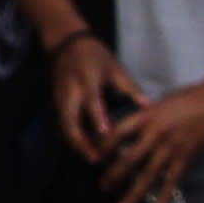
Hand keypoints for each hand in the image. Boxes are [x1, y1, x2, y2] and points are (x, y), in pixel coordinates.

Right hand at [44, 27, 140, 163]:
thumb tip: (148, 106)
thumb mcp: (115, 68)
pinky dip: (71, 138)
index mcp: (87, 80)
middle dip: (80, 143)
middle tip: (96, 158)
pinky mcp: (55, 104)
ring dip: (75, 144)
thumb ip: (130, 88)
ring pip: (63, 127)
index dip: (98, 118)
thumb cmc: (94, 55)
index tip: (106, 134)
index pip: (92, 102)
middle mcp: (70, 92)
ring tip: (92, 157)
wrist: (66, 44)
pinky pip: (62, 125)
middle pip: (69, 122)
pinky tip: (84, 149)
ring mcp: (59, 99)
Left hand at [97, 65, 203, 202]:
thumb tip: (129, 131)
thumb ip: (145, 117)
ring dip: (134, 193)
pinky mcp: (186, 155)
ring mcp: (171, 145)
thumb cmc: (190, 97)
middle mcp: (156, 132)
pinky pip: (172, 179)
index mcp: (147, 115)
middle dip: (114, 176)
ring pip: (148, 174)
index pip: (117, 133)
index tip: (94, 158)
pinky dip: (164, 195)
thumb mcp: (161, 103)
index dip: (103, 147)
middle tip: (103, 187)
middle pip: (129, 158)